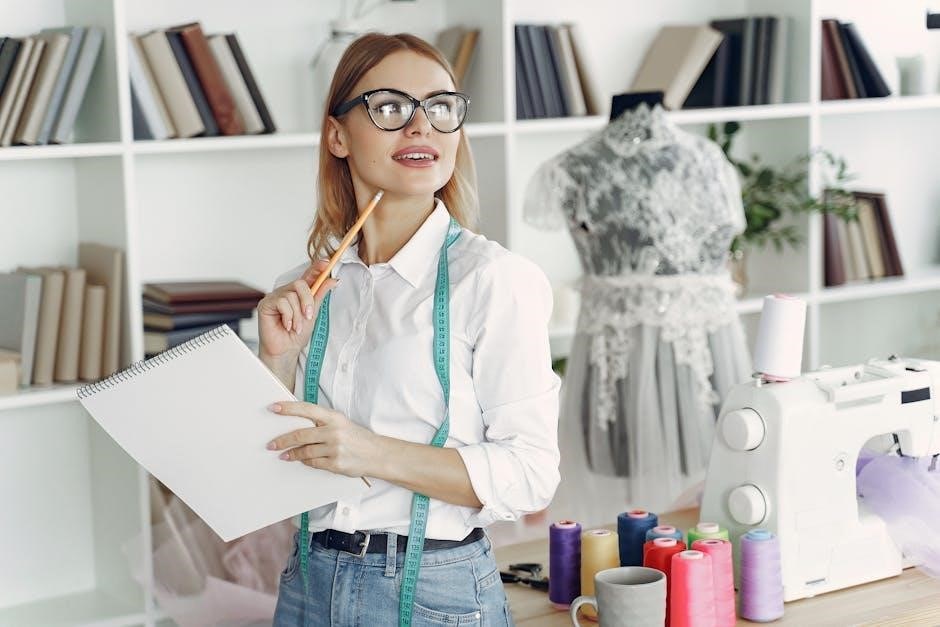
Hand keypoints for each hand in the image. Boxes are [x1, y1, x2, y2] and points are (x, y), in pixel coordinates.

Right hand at [257, 260, 336, 360]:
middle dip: (307, 300)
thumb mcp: (313, 314)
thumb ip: (320, 296)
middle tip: (308, 316)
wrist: (286, 350)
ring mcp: (275, 297)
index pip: (308, 276)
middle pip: (299, 284)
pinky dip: (288, 316)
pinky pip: (281, 303)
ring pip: (291, 296)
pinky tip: (286, 326)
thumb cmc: (297, 334)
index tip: (326, 263)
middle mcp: (286, 292)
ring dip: (297, 315)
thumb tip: (332, 280)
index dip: (316, 267)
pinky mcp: (266, 304)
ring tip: (296, 327)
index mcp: (299, 293)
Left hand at [267, 401, 382, 477]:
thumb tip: (297, 426)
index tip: (273, 408)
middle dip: (283, 440)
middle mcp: (334, 431)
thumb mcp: (342, 423)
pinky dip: (306, 461)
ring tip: (284, 455)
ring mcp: (335, 448)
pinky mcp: (336, 463)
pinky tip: (302, 460)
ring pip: (305, 451)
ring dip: (292, 454)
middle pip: (301, 435)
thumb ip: (322, 423)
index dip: (289, 408)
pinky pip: (314, 463)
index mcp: (334, 417)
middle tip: (271, 445)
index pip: (307, 409)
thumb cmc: (357, 438)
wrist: (377, 454)